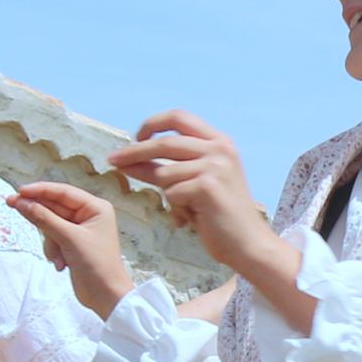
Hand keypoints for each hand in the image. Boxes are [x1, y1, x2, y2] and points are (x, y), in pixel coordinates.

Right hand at [12, 181, 139, 316]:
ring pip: (50, 224)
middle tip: (10, 204)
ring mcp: (79, 230)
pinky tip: (62, 264)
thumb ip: (43, 218)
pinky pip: (52, 238)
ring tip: (58, 258)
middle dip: (39, 215)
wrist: (105, 296)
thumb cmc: (96, 265)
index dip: (40, 190)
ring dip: (50, 242)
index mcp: (95, 208)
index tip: (19, 191)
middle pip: (54, 206)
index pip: (63, 192)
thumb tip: (21, 202)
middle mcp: (88, 215)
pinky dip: (53, 250)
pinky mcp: (72, 244)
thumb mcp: (68, 238)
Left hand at [108, 112, 293, 300]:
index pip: (178, 117)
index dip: (152, 124)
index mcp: (219, 141)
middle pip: (163, 143)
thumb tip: (128, 158)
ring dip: (167, 194)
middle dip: (134, 152)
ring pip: (164, 173)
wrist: (248, 243)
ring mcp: (215, 166)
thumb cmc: (220, 215)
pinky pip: (171, 193)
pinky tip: (193, 219)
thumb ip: (168, 166)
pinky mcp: (207, 187)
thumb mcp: (196, 182)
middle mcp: (219, 149)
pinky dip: (176, 209)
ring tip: (186, 209)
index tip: (135, 137)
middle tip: (113, 160)